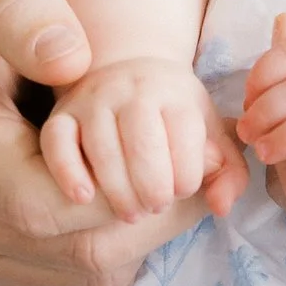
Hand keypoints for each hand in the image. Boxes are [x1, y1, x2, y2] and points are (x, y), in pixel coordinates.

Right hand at [0, 0, 192, 285]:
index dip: (121, 184)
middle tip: (193, 157)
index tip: (162, 136)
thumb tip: (70, 60)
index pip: (41, 205)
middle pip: (77, 251)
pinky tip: (133, 193)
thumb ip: (21, 1)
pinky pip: (77, 284)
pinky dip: (125, 246)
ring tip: (168, 170)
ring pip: (86, 275)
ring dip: (146, 230)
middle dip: (153, 205)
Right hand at [42, 54, 245, 222]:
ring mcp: (92, 100)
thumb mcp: (210, 134)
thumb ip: (228, 172)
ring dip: (118, 191)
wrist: (127, 72)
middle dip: (153, 187)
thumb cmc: (173, 116)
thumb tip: (221, 206)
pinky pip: (57, 143)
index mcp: (174, 91)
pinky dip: (68, 172)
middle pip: (143, 144)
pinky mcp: (61, 114)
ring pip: (101, 149)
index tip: (184, 191)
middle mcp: (131, 89)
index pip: (184, 135)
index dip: (187, 175)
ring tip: (131, 212)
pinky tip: (83, 198)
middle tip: (156, 206)